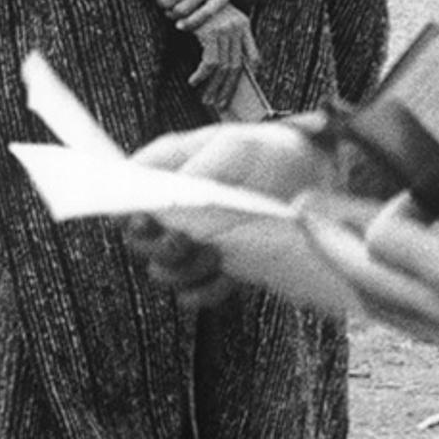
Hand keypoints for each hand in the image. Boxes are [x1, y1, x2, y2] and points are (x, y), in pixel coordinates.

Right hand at [121, 120, 332, 308]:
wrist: (314, 184)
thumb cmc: (271, 153)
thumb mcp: (240, 144)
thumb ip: (204, 163)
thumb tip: (177, 192)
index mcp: (167, 170)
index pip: (125, 191)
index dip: (124, 208)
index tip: (144, 219)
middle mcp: (172, 210)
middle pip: (138, 240)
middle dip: (157, 245)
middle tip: (185, 239)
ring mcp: (192, 243)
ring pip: (161, 271)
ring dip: (182, 269)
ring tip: (215, 253)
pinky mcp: (214, 271)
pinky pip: (192, 294)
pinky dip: (205, 290)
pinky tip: (226, 274)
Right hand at [187, 9, 268, 118]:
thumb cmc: (195, 7)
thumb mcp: (216, 20)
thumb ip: (225, 38)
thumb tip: (223, 69)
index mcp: (243, 24)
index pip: (254, 56)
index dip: (250, 75)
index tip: (241, 89)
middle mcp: (237, 27)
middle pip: (238, 66)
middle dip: (228, 88)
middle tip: (221, 103)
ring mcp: (226, 30)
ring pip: (224, 67)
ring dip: (215, 86)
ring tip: (207, 99)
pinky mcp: (212, 33)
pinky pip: (210, 62)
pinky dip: (202, 75)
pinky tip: (194, 81)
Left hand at [298, 180, 438, 376]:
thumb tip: (426, 179)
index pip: (382, 238)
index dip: (390, 210)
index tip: (416, 198)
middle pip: (359, 277)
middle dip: (325, 240)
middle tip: (301, 213)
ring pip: (376, 308)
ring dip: (351, 272)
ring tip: (332, 242)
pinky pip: (406, 324)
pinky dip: (386, 296)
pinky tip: (388, 275)